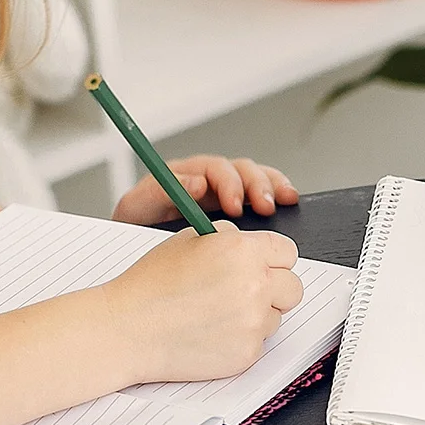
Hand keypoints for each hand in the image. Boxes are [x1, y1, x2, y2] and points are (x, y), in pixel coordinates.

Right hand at [105, 221, 304, 381]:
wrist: (128, 328)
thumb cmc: (151, 285)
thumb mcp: (188, 240)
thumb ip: (228, 238)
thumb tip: (249, 243)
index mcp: (243, 251)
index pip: (288, 252)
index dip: (273, 259)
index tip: (262, 266)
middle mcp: (255, 285)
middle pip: (293, 287)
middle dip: (274, 288)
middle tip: (245, 291)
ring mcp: (254, 323)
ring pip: (277, 317)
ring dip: (258, 315)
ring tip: (218, 314)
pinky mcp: (247, 353)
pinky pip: (259, 343)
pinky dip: (241, 339)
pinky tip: (212, 332)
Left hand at [112, 155, 298, 224]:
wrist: (136, 255)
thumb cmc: (134, 232)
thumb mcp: (135, 211)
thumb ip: (156, 192)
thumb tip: (195, 183)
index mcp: (184, 177)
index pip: (212, 169)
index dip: (228, 183)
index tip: (234, 205)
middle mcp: (208, 181)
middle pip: (240, 170)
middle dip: (255, 185)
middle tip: (264, 207)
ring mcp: (225, 195)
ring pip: (256, 179)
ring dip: (272, 188)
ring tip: (283, 202)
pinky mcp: (239, 212)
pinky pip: (263, 195)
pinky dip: (278, 195)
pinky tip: (289, 203)